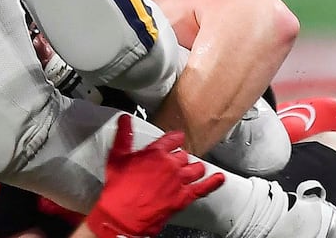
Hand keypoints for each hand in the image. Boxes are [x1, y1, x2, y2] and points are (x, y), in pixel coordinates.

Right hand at [84, 117, 224, 237]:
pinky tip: (219, 178)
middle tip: (173, 160)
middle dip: (179, 156)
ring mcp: (179, 182)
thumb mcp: (116, 156)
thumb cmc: (119, 188)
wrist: (123, 215)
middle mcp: (171, 165)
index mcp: (155, 153)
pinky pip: (204, 188)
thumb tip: (125, 119)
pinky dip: (213, 182)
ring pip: (196, 168)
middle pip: (183, 155)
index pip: (172, 139)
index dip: (175, 138)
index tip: (177, 137)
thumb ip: (123, 135)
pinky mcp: (184, 198)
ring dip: (194, 167)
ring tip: (191, 169)